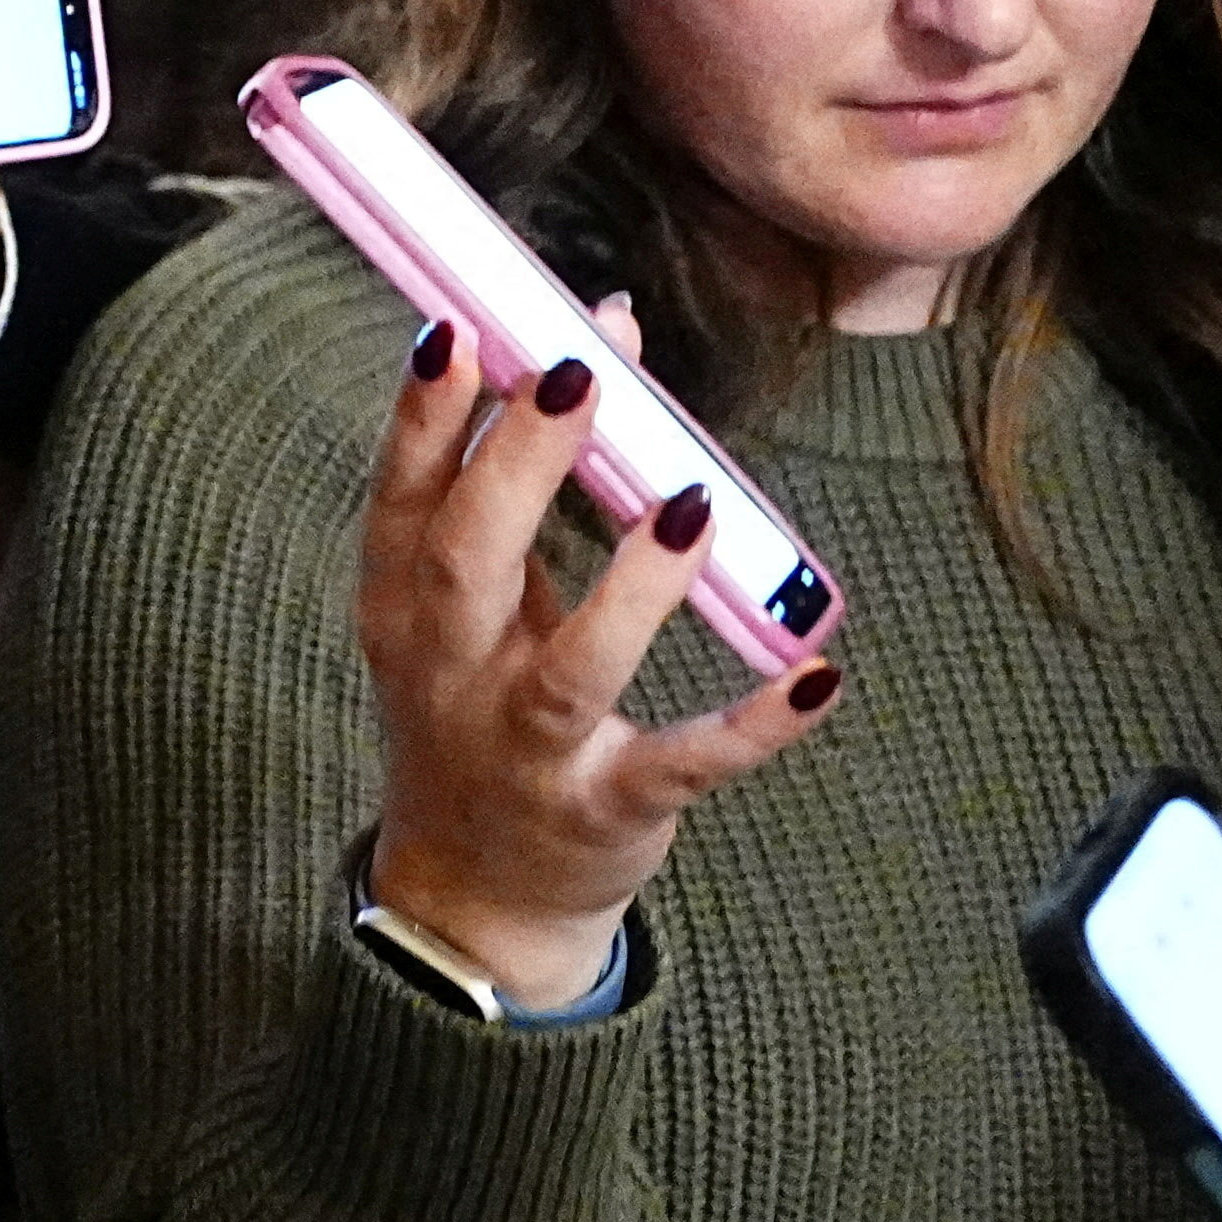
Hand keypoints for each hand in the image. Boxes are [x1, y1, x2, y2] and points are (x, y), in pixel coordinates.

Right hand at [351, 305, 834, 1005]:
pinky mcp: (606, 809)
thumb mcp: (468, 606)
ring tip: (690, 504)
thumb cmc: (478, 705)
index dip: (424, 417)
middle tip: (576, 374)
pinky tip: (816, 678)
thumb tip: (608, 336)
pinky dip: (750, 728)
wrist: (476, 892)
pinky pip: (681, 767)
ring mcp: (524, 750)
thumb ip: (523, 481)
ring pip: (572, 670)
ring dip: (631, 589)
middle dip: (517, 466)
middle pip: (467, 564)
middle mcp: (451, 676)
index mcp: (405, 610)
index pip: (404, 500)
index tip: (458, 329)